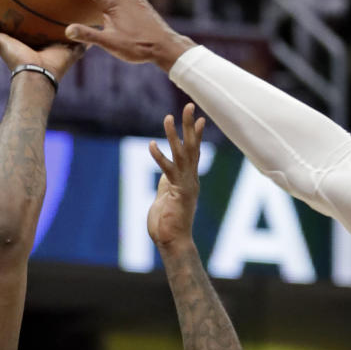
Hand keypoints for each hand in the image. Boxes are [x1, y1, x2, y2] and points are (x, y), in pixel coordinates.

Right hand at [0, 7, 81, 81]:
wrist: (39, 76)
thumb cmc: (55, 66)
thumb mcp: (70, 49)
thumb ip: (79, 42)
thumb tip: (93, 35)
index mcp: (33, 44)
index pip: (29, 29)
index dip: (27, 19)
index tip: (27, 5)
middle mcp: (18, 43)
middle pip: (8, 27)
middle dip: (2, 15)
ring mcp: (6, 44)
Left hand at [147, 105, 203, 248]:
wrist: (173, 242)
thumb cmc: (168, 224)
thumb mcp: (166, 197)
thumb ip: (167, 183)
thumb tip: (165, 175)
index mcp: (189, 180)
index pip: (194, 152)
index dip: (195, 135)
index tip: (199, 117)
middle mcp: (190, 180)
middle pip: (192, 148)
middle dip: (190, 126)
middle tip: (190, 106)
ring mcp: (185, 186)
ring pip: (181, 155)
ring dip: (174, 136)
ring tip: (168, 118)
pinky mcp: (176, 193)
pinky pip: (168, 171)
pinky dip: (159, 158)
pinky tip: (151, 145)